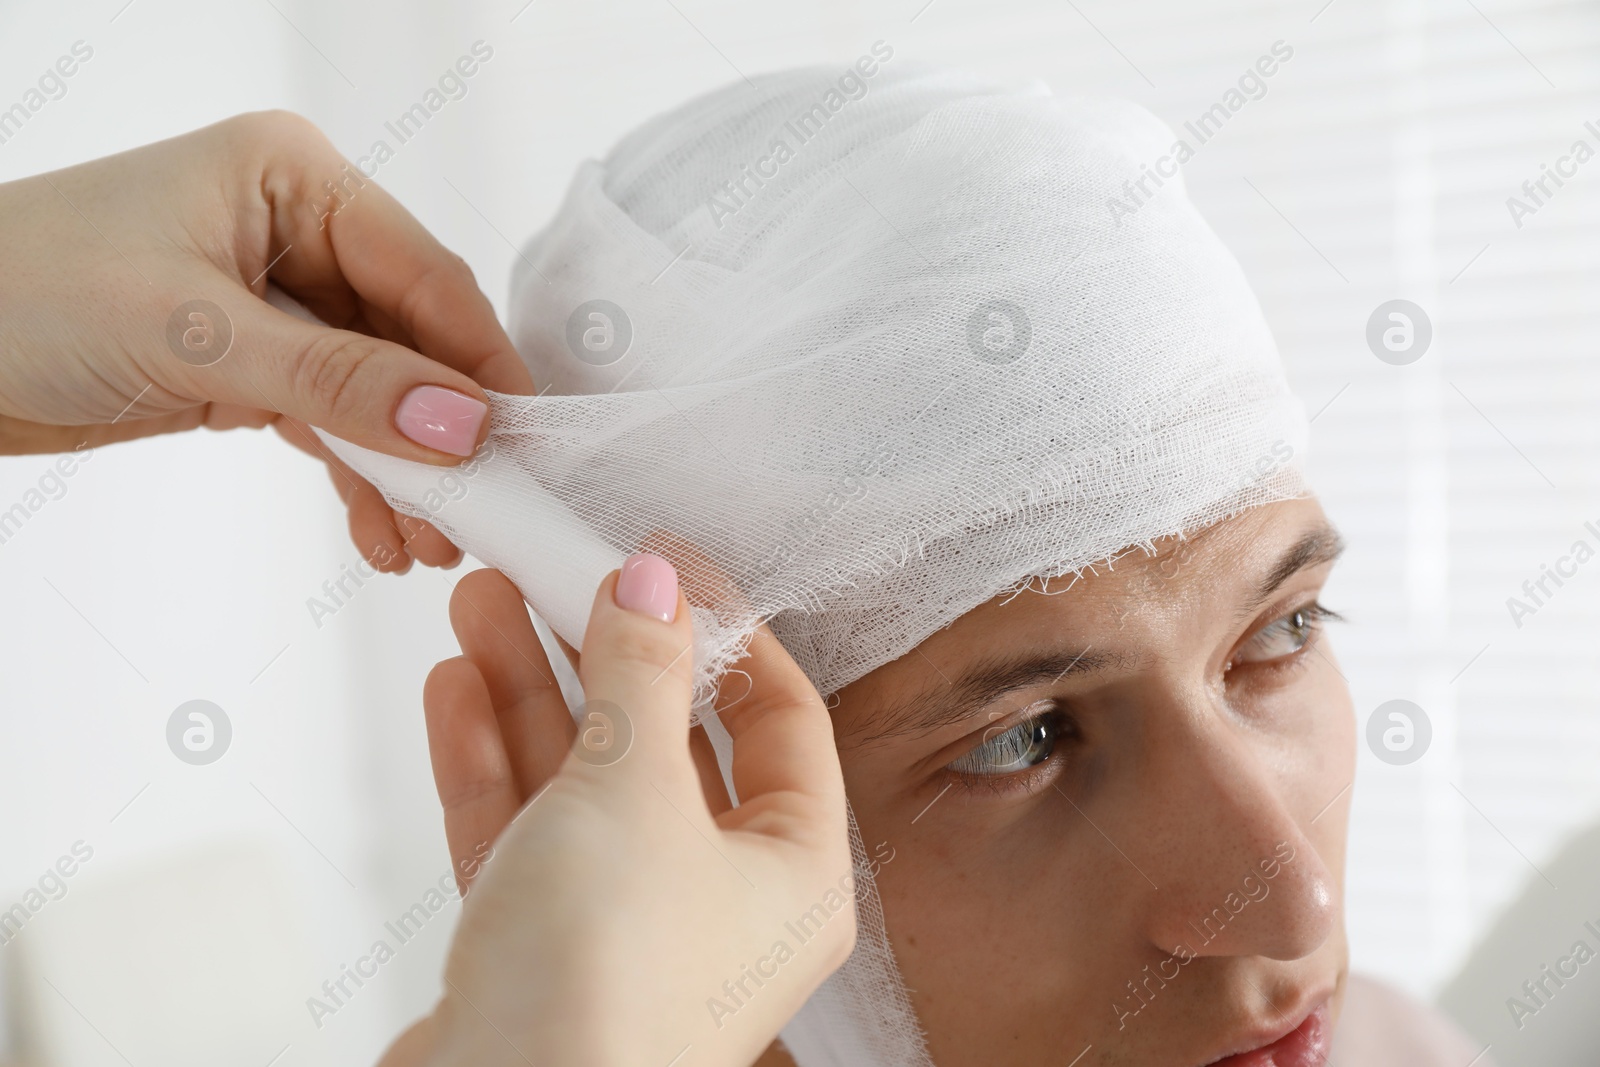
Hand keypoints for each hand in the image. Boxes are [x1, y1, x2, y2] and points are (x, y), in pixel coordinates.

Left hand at [0, 111, 533, 570]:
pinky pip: (332, 420)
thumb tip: (464, 423)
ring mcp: (275, 299)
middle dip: (443, 432)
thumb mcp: (195, 333)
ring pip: (377, 390)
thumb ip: (338, 382)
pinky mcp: (250, 362)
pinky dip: (358, 476)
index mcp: (294, 177)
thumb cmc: (24, 292)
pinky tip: (381, 533)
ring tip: (433, 546)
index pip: (423, 274)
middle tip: (483, 514)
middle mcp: (296, 229)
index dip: (478, 362)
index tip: (522, 445)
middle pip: (410, 338)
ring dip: (406, 469)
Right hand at [383, 561, 853, 1066]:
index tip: (667, 565)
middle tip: (552, 574)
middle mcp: (722, 904)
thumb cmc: (603, 984)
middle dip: (602, 655)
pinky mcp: (544, 955)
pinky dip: (492, 763)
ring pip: (584, 783)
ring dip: (532, 692)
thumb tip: (655, 582)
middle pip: (667, 743)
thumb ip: (642, 676)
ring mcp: (629, 930)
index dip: (726, 633)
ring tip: (485, 602)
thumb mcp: (633, 789)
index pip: (781, 720)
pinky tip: (456, 689)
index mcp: (794, 871)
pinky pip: (526, 836)